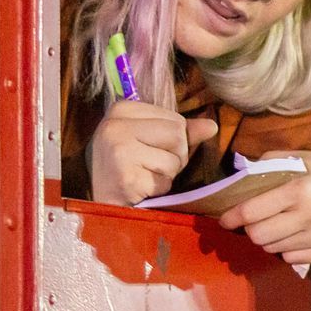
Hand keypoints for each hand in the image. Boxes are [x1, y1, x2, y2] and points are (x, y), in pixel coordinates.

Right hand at [87, 99, 218, 204]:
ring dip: (167, 174)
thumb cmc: (126, 167)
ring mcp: (119, 151)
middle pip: (178, 135)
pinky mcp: (127, 177)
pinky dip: (160, 189)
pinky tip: (140, 189)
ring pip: (175, 158)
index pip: (176, 119)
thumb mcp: (148, 140)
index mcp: (121, 109)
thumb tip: (211, 126)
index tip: (147, 149)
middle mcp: (116, 126)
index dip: (172, 140)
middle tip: (148, 166)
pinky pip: (166, 180)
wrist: (99, 201)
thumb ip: (180, 131)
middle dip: (174, 156)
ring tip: (144, 176)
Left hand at [218, 149, 310, 265]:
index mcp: (300, 189)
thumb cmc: (308, 171)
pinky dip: (286, 248)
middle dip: (251, 229)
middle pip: (259, 237)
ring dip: (269, 238)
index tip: (224, 220)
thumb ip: (259, 170)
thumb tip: (231, 189)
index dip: (231, 217)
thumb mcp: (286, 160)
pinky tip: (295, 232)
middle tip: (255, 221)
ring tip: (278, 223)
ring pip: (272, 249)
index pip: (252, 213)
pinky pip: (290, 258)